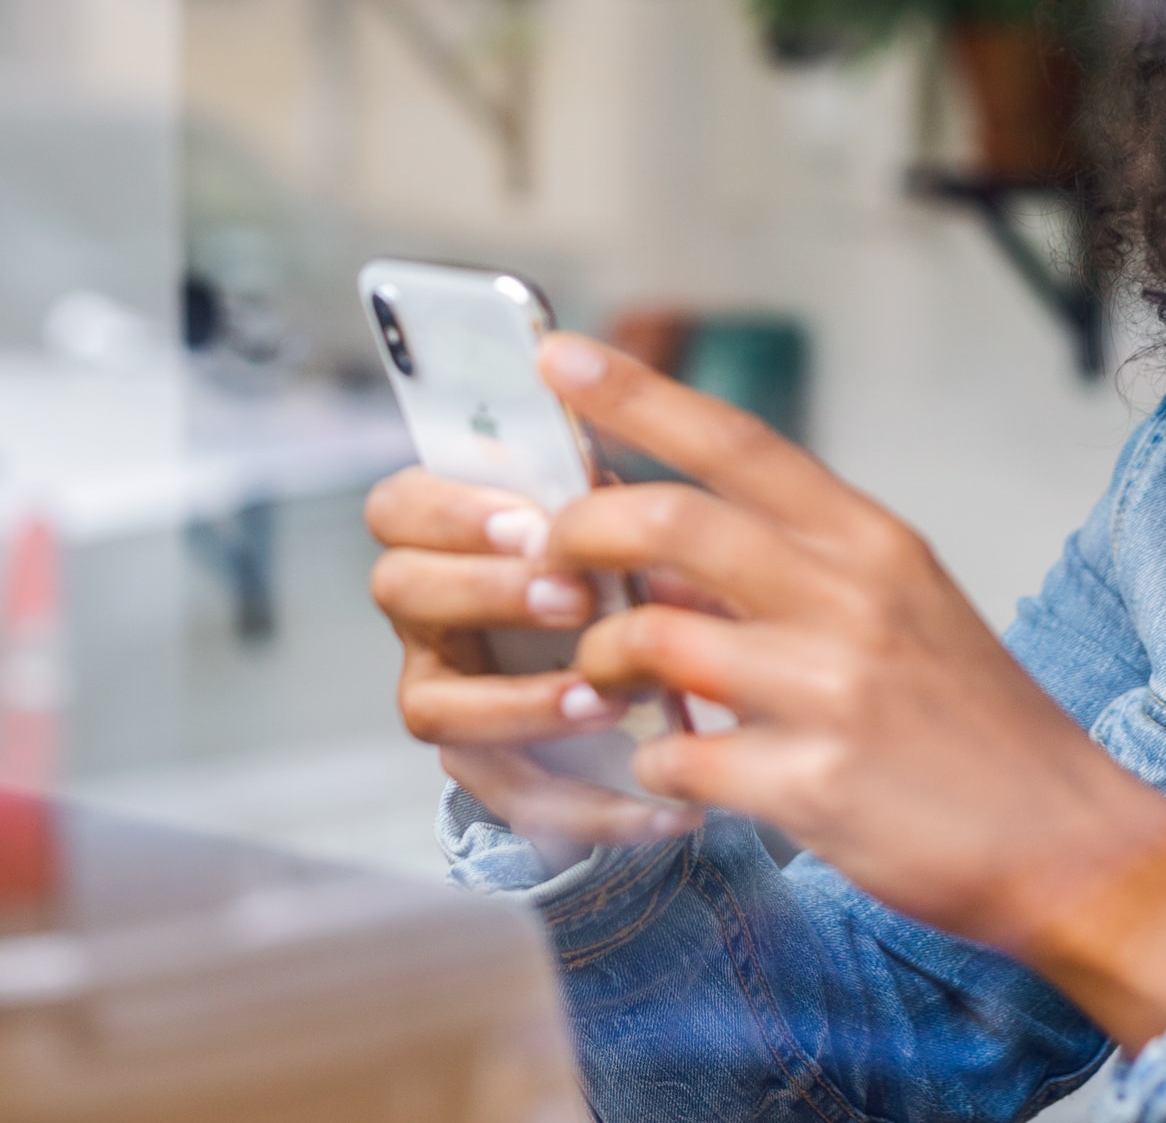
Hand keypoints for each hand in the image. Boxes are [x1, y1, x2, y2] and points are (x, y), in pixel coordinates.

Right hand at [365, 466, 704, 849]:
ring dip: (521, 705)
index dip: (455, 513)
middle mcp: (426, 612)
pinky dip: (591, 807)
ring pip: (434, 706)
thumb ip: (602, 491)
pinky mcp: (484, 763)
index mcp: (444, 531)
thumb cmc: (617, 551)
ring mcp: (443, 688)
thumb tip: (626, 457)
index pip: (399, 506)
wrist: (645, 648)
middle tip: (577, 599)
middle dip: (489, 593)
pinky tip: (664, 810)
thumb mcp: (611, 509)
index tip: (536, 523)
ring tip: (608, 701)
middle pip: (403, 591)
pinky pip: (512, 795)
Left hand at [531, 333, 1165, 1048]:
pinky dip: (654, 762)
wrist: (1068, 837)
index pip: (740, 443)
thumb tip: (668, 555)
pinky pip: (677, 757)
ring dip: (603, 660)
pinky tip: (678, 772)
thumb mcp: (905, 610)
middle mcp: (854, 598)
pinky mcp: (813, 784)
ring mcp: (832, 689)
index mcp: (876, 543)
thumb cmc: (976, 725)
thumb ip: (796, 572)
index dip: (638, 394)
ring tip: (607, 683)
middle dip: (580, 532)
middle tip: (547, 559)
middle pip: (673, 519)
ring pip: (654, 637)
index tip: (558, 358)